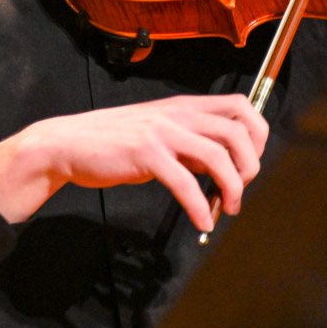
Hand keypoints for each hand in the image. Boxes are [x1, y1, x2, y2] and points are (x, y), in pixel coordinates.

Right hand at [0, 94, 268, 231]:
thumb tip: (223, 168)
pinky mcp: (145, 154)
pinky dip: (200, 207)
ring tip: (226, 209)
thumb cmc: (114, 142)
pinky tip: (201, 222)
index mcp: (184, 106)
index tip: (251, 163)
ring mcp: (161, 131)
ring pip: (218, 156)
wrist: (68, 143)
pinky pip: (185, 183)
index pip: (241, 105)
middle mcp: (178, 113)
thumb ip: (190, 144)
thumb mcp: (159, 132)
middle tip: (240, 190)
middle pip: (238, 131)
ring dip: (232, 188)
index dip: (258, 134)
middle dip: (250, 165)